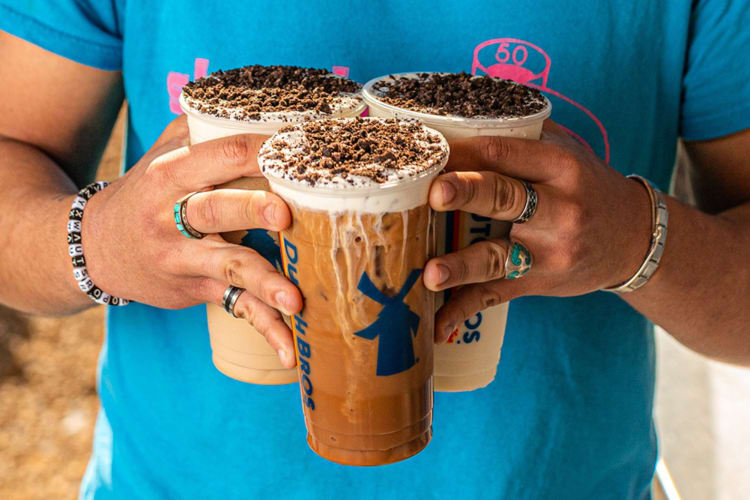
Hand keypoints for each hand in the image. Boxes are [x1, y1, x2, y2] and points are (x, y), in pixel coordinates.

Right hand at [81, 116, 301, 364]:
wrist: (96, 248)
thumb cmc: (145, 194)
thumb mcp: (161, 156)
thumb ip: (200, 129)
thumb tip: (256, 103)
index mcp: (171, 174)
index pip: (219, 153)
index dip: (260, 149)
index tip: (302, 148)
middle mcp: (173, 216)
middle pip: (215, 208)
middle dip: (250, 209)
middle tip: (284, 213)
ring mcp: (183, 258)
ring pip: (228, 265)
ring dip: (263, 281)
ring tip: (295, 300)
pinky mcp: (196, 289)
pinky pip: (235, 307)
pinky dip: (265, 330)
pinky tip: (290, 353)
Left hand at [424, 121, 652, 341]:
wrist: (635, 239)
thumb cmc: (589, 187)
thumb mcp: (569, 151)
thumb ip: (526, 134)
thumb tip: (462, 114)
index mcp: (560, 167)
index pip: (507, 151)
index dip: (468, 150)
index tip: (431, 148)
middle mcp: (558, 209)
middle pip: (506, 198)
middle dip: (470, 194)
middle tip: (436, 193)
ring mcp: (548, 252)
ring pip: (498, 256)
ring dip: (463, 266)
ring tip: (431, 274)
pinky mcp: (537, 283)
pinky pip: (496, 296)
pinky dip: (465, 310)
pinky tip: (438, 325)